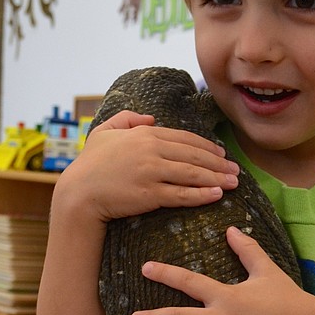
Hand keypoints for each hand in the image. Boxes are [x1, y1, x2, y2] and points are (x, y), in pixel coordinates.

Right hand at [52, 110, 239, 225]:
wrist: (79, 193)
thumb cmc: (91, 164)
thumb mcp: (105, 132)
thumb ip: (127, 119)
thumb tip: (150, 119)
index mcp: (144, 134)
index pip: (185, 138)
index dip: (207, 146)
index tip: (222, 153)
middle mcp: (151, 150)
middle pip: (194, 155)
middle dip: (219, 163)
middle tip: (236, 170)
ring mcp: (152, 172)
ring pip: (193, 174)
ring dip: (217, 178)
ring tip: (234, 182)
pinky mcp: (150, 195)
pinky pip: (183, 195)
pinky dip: (203, 194)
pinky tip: (217, 195)